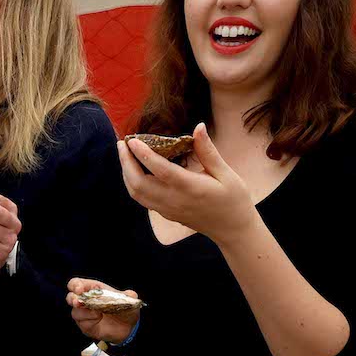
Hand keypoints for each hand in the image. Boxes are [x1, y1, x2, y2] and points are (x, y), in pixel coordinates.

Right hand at [67, 277, 136, 344]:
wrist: (127, 327)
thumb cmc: (125, 309)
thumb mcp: (130, 301)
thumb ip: (129, 296)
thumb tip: (130, 294)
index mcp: (93, 289)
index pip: (76, 283)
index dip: (76, 285)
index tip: (80, 289)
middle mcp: (86, 300)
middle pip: (70, 297)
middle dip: (73, 298)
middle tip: (79, 302)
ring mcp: (84, 314)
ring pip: (75, 312)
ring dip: (85, 312)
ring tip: (98, 313)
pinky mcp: (85, 325)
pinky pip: (82, 323)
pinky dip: (89, 321)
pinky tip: (98, 320)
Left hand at [119, 125, 256, 245]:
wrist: (233, 229)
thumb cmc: (233, 199)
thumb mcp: (225, 173)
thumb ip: (208, 151)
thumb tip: (199, 126)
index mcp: (190, 188)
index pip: (160, 170)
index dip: (143, 154)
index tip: (132, 140)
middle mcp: (175, 200)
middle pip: (139, 184)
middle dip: (126, 162)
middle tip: (122, 143)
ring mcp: (168, 209)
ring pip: (137, 194)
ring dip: (126, 174)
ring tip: (124, 155)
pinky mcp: (167, 214)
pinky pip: (143, 200)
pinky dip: (133, 184)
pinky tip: (134, 171)